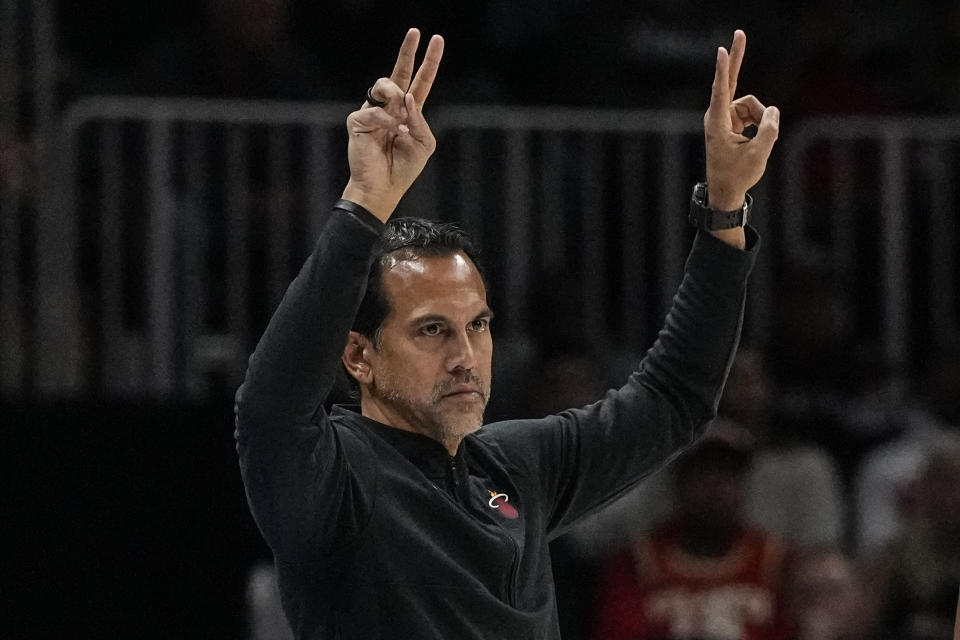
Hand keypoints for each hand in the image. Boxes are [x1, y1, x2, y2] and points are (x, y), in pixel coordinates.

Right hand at [342, 28, 443, 221]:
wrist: (383, 188)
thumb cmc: (403, 169)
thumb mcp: (424, 143)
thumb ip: (419, 118)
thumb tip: (406, 96)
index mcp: (409, 112)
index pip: (420, 81)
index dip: (429, 62)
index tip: (436, 40)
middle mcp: (391, 107)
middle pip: (400, 72)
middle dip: (408, 51)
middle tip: (416, 32)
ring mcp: (373, 112)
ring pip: (384, 84)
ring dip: (395, 94)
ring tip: (401, 111)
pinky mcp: (358, 121)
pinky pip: (375, 112)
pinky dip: (388, 123)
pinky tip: (395, 135)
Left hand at [703, 30, 778, 212]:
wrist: (725, 190)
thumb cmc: (737, 175)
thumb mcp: (758, 154)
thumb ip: (769, 130)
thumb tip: (774, 110)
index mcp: (718, 124)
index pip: (722, 91)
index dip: (724, 71)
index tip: (721, 51)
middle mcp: (718, 116)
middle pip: (731, 82)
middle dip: (737, 58)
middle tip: (739, 32)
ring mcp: (725, 117)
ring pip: (752, 106)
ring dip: (762, 120)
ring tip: (757, 142)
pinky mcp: (732, 120)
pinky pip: (753, 113)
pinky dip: (760, 124)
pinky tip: (754, 140)